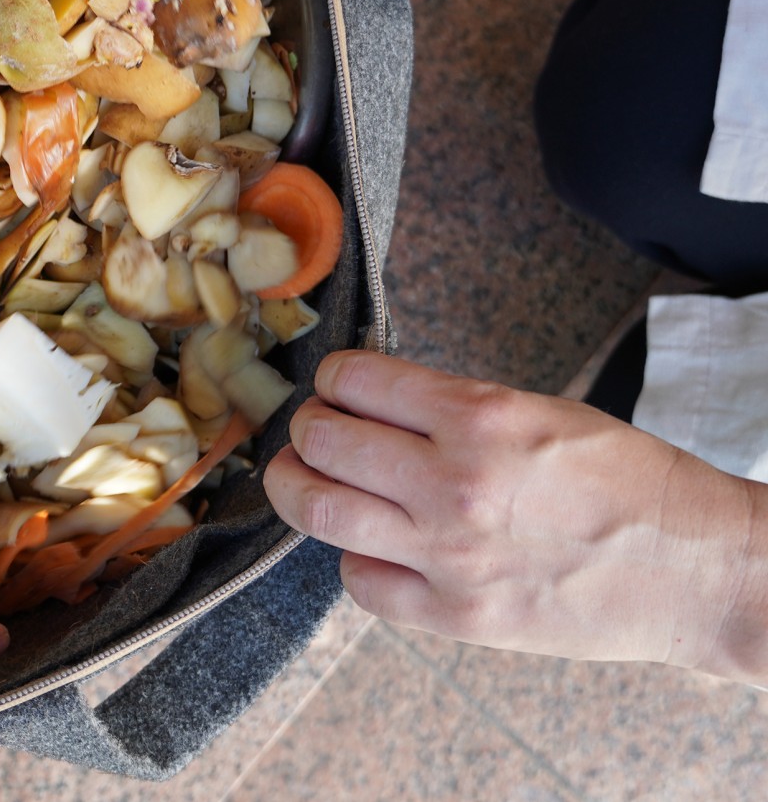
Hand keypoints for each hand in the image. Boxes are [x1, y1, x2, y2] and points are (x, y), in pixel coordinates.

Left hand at [263, 351, 767, 683]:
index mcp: (481, 416)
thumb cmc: (630, 484)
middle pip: (322, 441)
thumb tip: (373, 402)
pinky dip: (353, 558)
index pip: (356, 380)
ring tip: (304, 478)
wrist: (698, 570)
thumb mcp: (542, 411)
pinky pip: (360, 581)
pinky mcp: (455, 614)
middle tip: (311, 432)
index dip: (331, 379)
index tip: (333, 386)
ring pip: (319, 510)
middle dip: (304, 428)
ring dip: (296, 487)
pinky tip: (373, 545)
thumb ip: (453, 408)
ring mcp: (449, 554)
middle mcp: (454, 482)